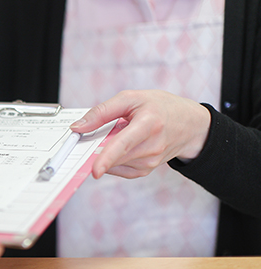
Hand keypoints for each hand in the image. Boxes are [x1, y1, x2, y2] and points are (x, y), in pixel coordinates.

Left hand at [70, 90, 211, 178]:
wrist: (190, 124)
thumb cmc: (160, 107)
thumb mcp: (131, 98)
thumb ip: (102, 112)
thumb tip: (78, 128)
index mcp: (149, 123)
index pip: (124, 144)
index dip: (107, 158)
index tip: (95, 170)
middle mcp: (152, 146)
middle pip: (114, 155)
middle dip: (99, 148)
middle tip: (102, 133)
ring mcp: (150, 161)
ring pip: (114, 163)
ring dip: (108, 152)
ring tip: (123, 134)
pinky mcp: (146, 170)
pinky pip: (119, 169)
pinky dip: (114, 159)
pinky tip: (124, 146)